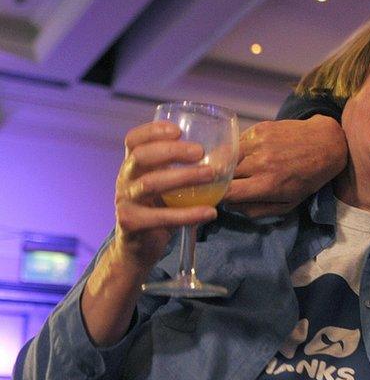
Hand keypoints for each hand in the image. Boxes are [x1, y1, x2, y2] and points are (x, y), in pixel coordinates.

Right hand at [113, 121, 218, 270]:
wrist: (138, 250)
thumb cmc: (160, 211)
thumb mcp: (172, 188)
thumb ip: (191, 171)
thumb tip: (233, 155)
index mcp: (133, 167)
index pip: (133, 140)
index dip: (152, 131)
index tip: (178, 130)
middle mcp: (125, 180)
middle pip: (141, 156)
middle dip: (171, 150)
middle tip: (200, 151)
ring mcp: (126, 202)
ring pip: (150, 184)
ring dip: (183, 177)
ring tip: (211, 175)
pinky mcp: (131, 224)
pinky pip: (161, 217)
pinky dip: (188, 214)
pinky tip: (210, 212)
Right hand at [224, 116, 347, 216]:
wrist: (326, 144)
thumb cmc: (308, 178)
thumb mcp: (288, 204)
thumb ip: (256, 210)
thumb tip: (230, 206)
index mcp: (267, 185)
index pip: (227, 192)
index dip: (217, 196)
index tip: (217, 197)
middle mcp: (260, 163)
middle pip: (223, 174)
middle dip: (221, 181)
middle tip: (226, 183)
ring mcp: (259, 143)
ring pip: (226, 155)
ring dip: (226, 163)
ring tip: (234, 168)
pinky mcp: (260, 128)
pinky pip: (237, 142)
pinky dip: (237, 150)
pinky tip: (247, 153)